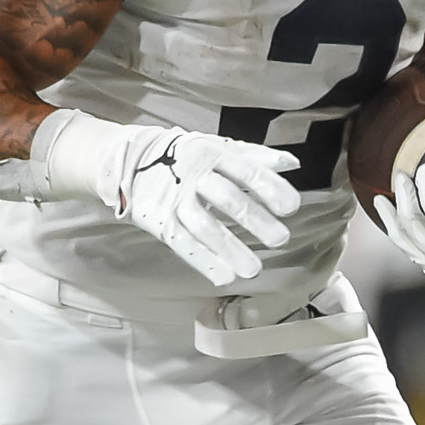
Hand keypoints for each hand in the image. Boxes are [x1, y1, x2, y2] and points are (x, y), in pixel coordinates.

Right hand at [113, 127, 302, 286]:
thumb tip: (292, 164)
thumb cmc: (186, 157)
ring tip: (254, 270)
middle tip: (280, 239)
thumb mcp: (219, 147)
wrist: (131, 163)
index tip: (291, 207)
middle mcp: (194, 175)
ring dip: (230, 250)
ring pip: (205, 227)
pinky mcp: (161, 222)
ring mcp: (175, 200)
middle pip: (227, 199)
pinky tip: (224, 277)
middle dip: (255, 220)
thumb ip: (256, 157)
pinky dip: (204, 262)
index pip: (246, 171)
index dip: (269, 189)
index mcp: (213, 154)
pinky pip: (184, 244)